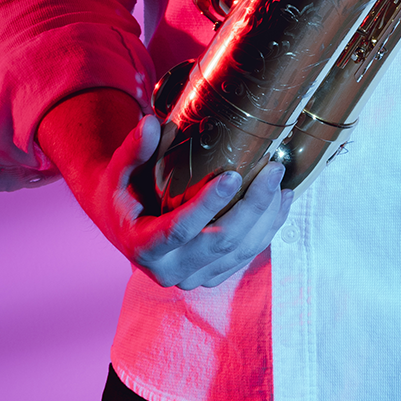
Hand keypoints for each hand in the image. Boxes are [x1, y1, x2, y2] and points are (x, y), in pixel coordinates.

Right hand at [39, 91, 291, 289]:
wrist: (123, 224)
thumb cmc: (122, 192)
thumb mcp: (119, 171)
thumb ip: (134, 149)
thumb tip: (149, 122)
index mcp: (142, 245)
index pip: (178, 229)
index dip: (207, 205)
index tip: (233, 176)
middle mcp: (167, 270)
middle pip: (219, 242)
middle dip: (252, 206)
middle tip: (273, 169)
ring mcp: (192, 277)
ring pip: (239, 252)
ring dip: (266, 217)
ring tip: (281, 181)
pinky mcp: (211, 275)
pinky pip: (245, 256)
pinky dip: (267, 229)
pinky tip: (281, 201)